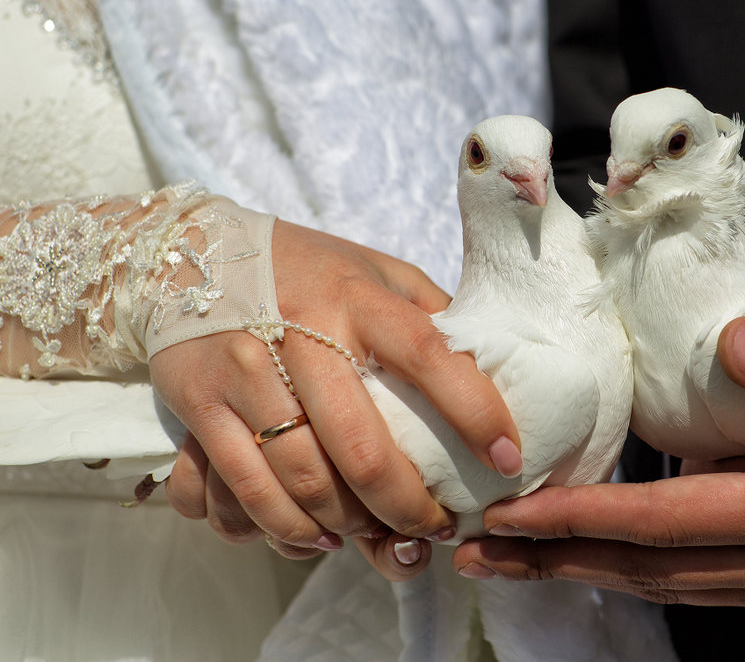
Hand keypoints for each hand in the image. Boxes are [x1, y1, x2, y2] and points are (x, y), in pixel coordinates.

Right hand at [157, 220, 521, 578]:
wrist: (190, 255)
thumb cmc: (307, 270)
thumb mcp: (375, 273)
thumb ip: (427, 314)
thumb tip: (489, 364)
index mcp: (356, 297)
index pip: (429, 356)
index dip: (474, 413)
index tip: (507, 459)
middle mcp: (300, 332)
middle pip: (362, 447)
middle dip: (408, 506)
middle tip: (437, 527)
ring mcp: (243, 370)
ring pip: (304, 480)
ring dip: (349, 527)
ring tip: (380, 536)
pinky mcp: (198, 404)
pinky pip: (244, 489)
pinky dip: (284, 527)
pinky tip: (316, 535)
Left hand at [451, 254, 744, 612]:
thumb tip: (740, 338)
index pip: (672, 521)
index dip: (585, 520)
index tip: (511, 514)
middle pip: (652, 567)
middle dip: (558, 560)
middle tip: (474, 547)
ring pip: (671, 580)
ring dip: (589, 568)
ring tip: (514, 557)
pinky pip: (704, 576)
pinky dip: (642, 562)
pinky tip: (606, 549)